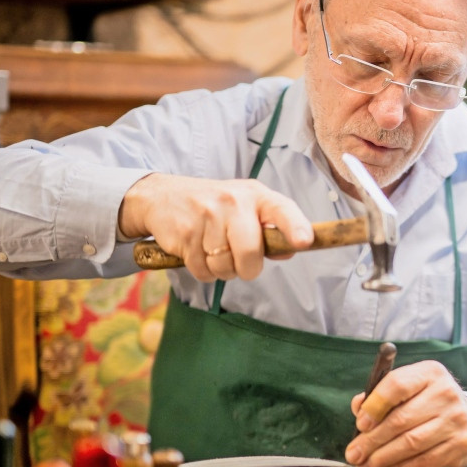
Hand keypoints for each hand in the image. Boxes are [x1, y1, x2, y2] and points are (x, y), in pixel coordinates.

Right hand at [119, 173, 312, 281]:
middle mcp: (233, 202)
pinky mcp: (184, 233)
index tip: (304, 241)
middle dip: (247, 269)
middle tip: (241, 261)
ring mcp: (206, 216)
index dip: (295, 227)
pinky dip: (203, 270)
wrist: (162, 196)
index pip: (281, 209)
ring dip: (222, 270)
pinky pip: (202, 271)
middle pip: (250, 253)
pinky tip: (198, 251)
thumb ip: (270, 229)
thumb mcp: (246, 207)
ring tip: (214, 250)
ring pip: (225, 267)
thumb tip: (290, 250)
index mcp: (256, 195)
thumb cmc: (216, 206)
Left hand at [344, 360, 466, 466]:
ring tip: (365, 465)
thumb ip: (381, 395)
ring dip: (383, 458)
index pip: (397, 384)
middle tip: (354, 454)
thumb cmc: (428, 403)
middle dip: (372, 440)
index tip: (360, 424)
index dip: (374, 406)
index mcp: (430, 373)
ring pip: (410, 443)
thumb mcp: (409, 389)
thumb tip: (359, 408)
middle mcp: (446, 393)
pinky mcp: (460, 445)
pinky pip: (423, 461)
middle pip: (401, 419)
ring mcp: (456, 420)